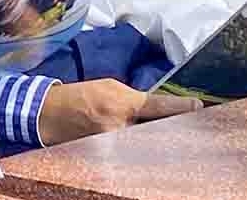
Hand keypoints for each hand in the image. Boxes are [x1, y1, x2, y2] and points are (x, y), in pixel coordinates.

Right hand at [37, 80, 198, 145]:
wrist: (49, 114)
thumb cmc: (79, 97)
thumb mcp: (109, 88)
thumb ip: (136, 99)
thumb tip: (161, 109)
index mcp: (121, 104)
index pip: (158, 107)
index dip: (180, 107)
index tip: (197, 106)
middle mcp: (119, 127)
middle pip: (157, 132)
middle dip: (169, 129)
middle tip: (182, 125)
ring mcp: (112, 146)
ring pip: (146, 146)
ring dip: (155, 142)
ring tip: (154, 137)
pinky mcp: (105, 158)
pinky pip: (131, 156)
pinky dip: (138, 153)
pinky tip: (140, 149)